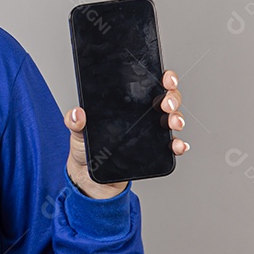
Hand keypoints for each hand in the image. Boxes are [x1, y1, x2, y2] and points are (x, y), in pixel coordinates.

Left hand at [64, 69, 188, 198]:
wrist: (90, 176)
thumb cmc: (87, 149)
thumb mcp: (78, 132)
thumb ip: (75, 122)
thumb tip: (76, 113)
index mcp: (127, 104)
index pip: (149, 84)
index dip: (162, 77)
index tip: (165, 77)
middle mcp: (143, 114)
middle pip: (166, 99)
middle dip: (172, 97)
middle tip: (165, 103)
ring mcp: (151, 132)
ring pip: (172, 119)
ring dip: (177, 118)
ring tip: (172, 122)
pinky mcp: (155, 151)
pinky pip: (171, 145)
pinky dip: (178, 145)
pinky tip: (178, 146)